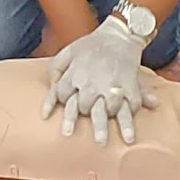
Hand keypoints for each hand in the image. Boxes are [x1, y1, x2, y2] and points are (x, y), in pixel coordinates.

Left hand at [40, 16, 158, 144]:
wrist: (120, 36)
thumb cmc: (91, 45)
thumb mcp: (68, 51)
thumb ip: (55, 69)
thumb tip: (50, 87)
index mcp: (75, 74)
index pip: (62, 95)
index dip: (62, 101)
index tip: (66, 106)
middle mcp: (92, 82)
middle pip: (81, 107)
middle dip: (77, 117)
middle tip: (68, 134)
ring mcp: (111, 86)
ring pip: (104, 111)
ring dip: (102, 127)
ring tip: (101, 142)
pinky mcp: (129, 88)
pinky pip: (129, 107)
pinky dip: (128, 122)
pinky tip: (128, 137)